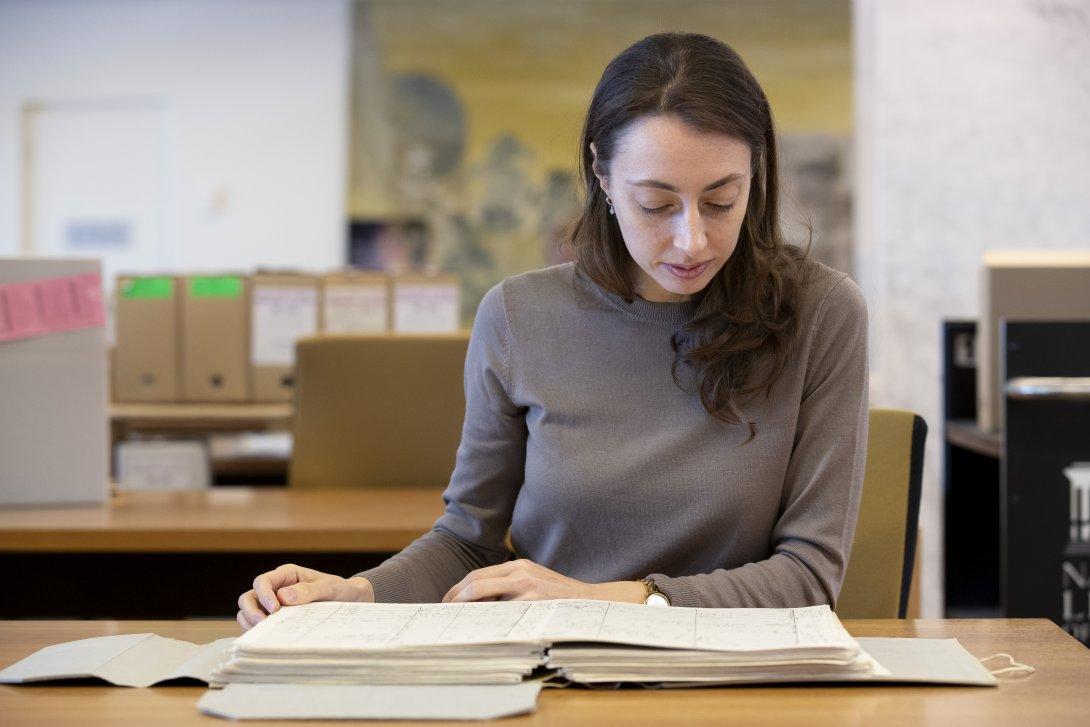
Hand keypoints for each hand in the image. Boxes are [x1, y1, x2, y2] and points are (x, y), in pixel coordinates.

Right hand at [237, 563, 373, 630]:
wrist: (351, 602)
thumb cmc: (340, 590)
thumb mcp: (330, 587)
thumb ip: (309, 590)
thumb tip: (283, 596)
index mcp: (286, 575)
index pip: (263, 582)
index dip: (263, 594)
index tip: (275, 609)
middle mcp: (276, 589)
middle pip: (248, 597)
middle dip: (251, 611)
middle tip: (263, 624)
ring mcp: (273, 605)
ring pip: (248, 612)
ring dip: (250, 622)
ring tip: (264, 633)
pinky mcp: (275, 620)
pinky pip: (257, 625)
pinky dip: (258, 632)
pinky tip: (268, 638)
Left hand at [441, 559, 646, 603]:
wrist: (595, 603)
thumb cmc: (562, 598)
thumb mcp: (536, 583)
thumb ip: (511, 587)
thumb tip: (479, 604)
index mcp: (518, 566)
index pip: (478, 576)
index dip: (458, 590)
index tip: (446, 602)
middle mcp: (521, 574)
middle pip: (475, 583)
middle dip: (455, 599)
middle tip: (443, 614)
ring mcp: (528, 589)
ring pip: (486, 597)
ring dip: (468, 611)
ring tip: (456, 623)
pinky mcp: (536, 605)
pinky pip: (505, 614)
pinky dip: (489, 621)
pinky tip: (481, 631)